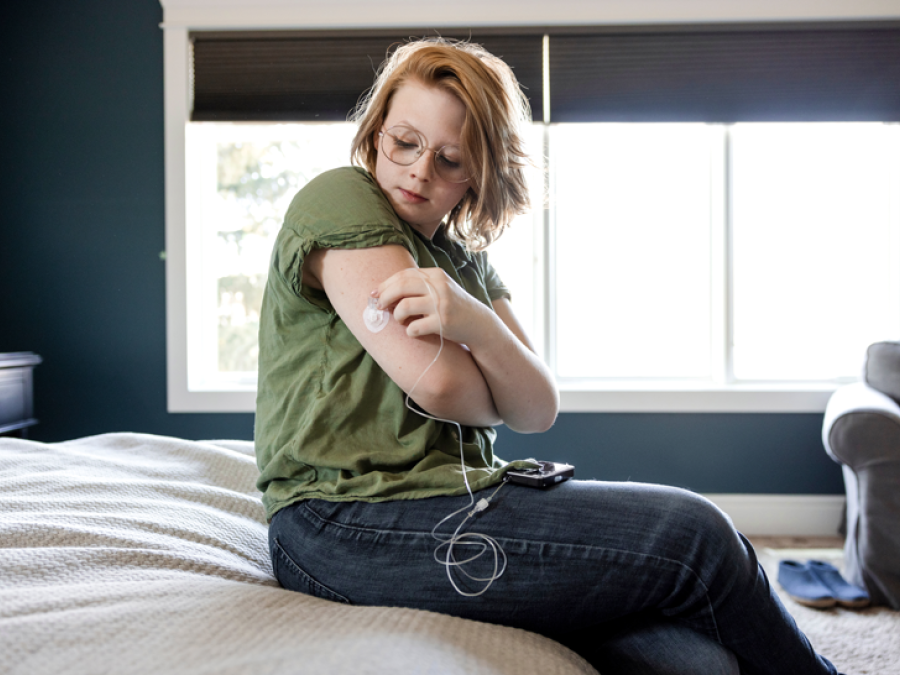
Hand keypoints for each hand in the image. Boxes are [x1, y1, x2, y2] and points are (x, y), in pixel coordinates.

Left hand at [374, 267, 490, 345]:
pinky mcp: (443, 323)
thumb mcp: (440, 288)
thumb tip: (384, 290)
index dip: (385, 284)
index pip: (404, 275)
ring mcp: (441, 305)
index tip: (375, 294)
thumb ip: (418, 285)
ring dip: (397, 316)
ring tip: (401, 320)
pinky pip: (414, 328)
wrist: (478, 323)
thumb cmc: (452, 306)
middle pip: (401, 287)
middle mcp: (439, 287)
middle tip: (379, 307)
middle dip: (384, 297)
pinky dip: (409, 331)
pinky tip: (414, 332)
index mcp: (435, 275)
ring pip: (404, 307)